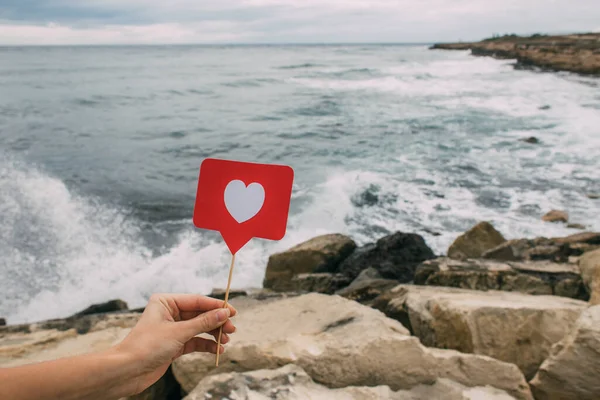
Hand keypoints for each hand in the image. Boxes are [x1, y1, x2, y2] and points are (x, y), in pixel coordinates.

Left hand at [116, 294, 236, 394]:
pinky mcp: (174, 345)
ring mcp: (172, 329)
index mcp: (166, 302)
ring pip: (199, 328)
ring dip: (213, 334)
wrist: (127, 371)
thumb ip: (203, 323)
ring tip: (225, 340)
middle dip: (216, 322)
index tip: (232, 312)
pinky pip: (195, 341)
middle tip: (231, 329)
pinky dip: (206, 345)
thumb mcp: (179, 332)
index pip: (197, 301)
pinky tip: (217, 350)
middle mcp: (169, 313)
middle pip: (200, 314)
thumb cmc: (146, 346)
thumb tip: (224, 313)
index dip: (216, 307)